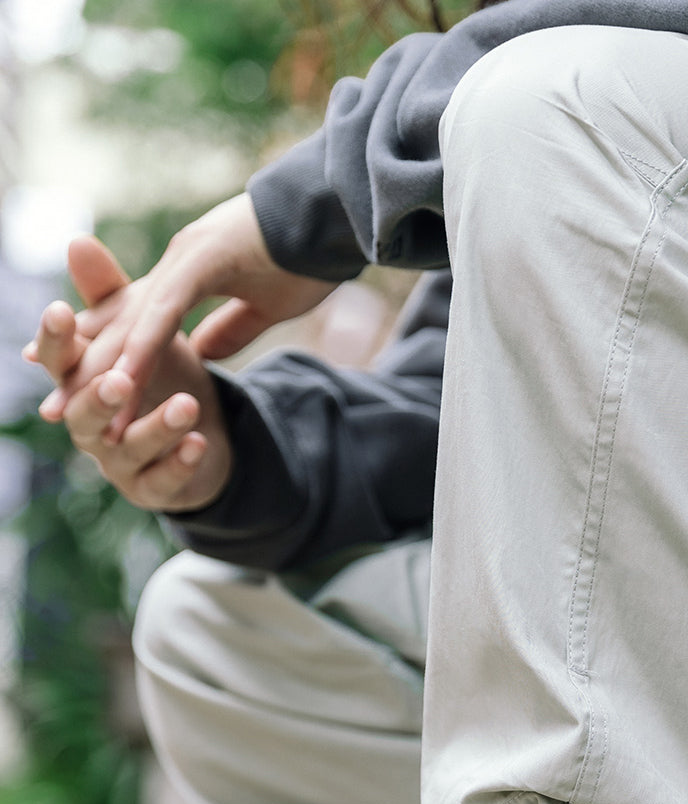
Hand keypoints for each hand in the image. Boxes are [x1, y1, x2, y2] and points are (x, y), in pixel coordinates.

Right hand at [27, 237, 234, 512]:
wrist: (201, 439)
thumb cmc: (160, 378)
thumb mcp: (142, 332)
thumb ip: (112, 294)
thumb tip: (77, 241)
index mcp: (80, 380)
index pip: (58, 358)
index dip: (56, 338)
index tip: (61, 311)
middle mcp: (88, 424)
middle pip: (79, 413)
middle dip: (97, 396)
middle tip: (118, 380)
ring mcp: (117, 462)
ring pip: (127, 448)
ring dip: (156, 426)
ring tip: (188, 404)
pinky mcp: (151, 489)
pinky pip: (163, 481)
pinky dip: (180, 462)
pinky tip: (199, 443)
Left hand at [38, 194, 336, 437]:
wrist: (338, 215)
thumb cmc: (310, 257)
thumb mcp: (266, 306)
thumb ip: (231, 328)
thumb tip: (204, 355)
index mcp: (190, 274)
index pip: (138, 321)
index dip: (107, 356)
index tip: (81, 392)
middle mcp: (178, 263)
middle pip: (123, 323)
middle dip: (87, 368)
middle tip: (54, 410)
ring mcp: (186, 258)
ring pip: (134, 320)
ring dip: (105, 365)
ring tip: (75, 404)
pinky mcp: (203, 259)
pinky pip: (166, 310)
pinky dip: (143, 344)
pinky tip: (125, 376)